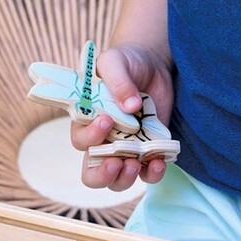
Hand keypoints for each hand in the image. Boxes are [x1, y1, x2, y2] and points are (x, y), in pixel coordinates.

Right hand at [70, 43, 174, 191]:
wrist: (151, 63)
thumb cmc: (125, 61)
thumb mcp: (115, 61)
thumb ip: (118, 80)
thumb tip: (130, 106)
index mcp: (88, 120)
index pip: (80, 140)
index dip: (90, 137)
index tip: (107, 121)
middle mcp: (104, 140)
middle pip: (92, 172)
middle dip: (101, 175)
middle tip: (116, 163)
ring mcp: (127, 147)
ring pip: (118, 180)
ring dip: (125, 179)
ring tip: (136, 164)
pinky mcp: (149, 149)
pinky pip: (148, 172)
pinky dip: (153, 173)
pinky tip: (159, 162)